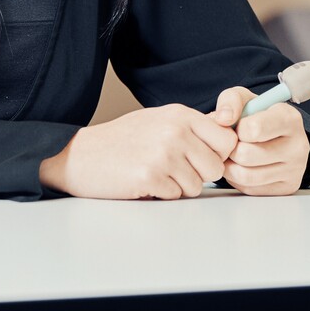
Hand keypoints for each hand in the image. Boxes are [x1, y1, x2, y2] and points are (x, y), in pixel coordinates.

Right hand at [40, 105, 237, 199]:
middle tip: (173, 170)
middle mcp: (175, 131)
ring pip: (197, 186)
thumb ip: (192, 127)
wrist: (80, 155)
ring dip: (178, 186)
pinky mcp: (151, 176)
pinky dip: (161, 193)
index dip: (218, 154)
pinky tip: (143, 181)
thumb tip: (229, 130)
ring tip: (155, 173)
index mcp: (180, 115)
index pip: (228, 140)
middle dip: (199, 175)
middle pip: (216, 167)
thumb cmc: (121, 140)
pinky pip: (175, 196)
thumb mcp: (158, 120)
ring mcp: (163, 154)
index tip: (202, 158)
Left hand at [209, 87, 308, 195]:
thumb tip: (223, 119)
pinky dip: (238, 179)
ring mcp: (295, 169)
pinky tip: (241, 166)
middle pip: (246, 155)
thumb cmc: (259, 117)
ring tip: (232, 155)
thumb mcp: (246, 99)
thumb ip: (231, 100)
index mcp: (290, 118)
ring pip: (246, 176)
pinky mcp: (287, 186)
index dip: (237, 129)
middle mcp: (298, 145)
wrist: (278, 135)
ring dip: (230, 166)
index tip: (239, 127)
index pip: (254, 129)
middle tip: (232, 143)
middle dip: (231, 149)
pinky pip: (250, 188)